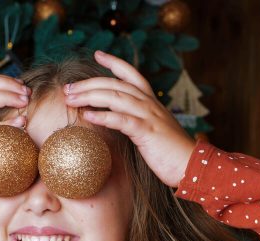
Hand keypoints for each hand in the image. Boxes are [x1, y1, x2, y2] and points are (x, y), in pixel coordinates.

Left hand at [64, 50, 195, 187]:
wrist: (191, 165)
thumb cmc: (169, 152)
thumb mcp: (152, 130)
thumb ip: (137, 121)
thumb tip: (117, 120)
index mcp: (151, 102)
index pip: (131, 74)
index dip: (114, 62)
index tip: (97, 54)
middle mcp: (149, 104)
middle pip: (115, 84)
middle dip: (89, 84)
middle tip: (68, 88)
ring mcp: (149, 116)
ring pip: (115, 97)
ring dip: (89, 96)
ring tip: (70, 98)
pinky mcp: (147, 132)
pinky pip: (121, 120)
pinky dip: (102, 116)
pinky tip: (87, 115)